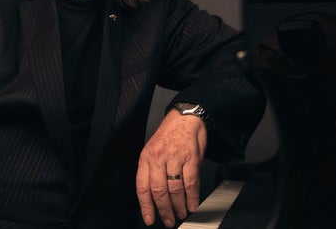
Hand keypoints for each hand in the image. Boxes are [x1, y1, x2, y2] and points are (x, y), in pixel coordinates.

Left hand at [136, 109, 207, 227]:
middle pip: (158, 191)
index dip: (145, 205)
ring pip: (174, 189)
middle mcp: (158, 158)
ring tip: (181, 214)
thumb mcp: (153, 150)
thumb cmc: (169, 135)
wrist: (184, 118)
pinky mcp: (190, 158)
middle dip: (164, 210)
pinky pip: (190, 182)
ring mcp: (174, 158)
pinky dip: (192, 197)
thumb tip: (153, 196)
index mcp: (146, 157)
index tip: (149, 218)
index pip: (142, 186)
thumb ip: (152, 170)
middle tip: (169, 220)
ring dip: (179, 206)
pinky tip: (192, 205)